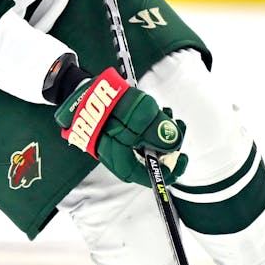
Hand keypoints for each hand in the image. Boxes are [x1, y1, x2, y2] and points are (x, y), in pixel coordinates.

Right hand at [54, 68, 187, 185]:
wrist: (81, 89)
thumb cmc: (108, 102)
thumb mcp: (142, 114)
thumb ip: (160, 131)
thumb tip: (175, 143)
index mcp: (121, 161)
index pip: (149, 176)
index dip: (170, 170)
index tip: (183, 158)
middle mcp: (117, 157)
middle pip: (150, 159)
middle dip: (169, 143)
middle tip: (179, 126)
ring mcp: (115, 144)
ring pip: (146, 145)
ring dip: (161, 130)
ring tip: (168, 112)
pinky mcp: (115, 132)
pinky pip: (137, 134)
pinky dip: (150, 125)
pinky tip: (157, 109)